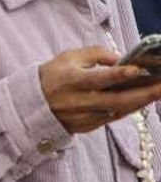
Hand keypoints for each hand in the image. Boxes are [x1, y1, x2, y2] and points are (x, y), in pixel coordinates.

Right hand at [39, 46, 160, 134]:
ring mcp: (84, 116)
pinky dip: (129, 109)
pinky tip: (143, 101)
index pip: (98, 78)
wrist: (33, 102)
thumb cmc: (54, 75)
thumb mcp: (68, 57)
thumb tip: (122, 59)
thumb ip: (95, 54)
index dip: (118, 74)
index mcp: (70, 80)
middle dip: (144, 94)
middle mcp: (78, 100)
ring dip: (141, 102)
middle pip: (116, 99)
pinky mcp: (88, 126)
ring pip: (119, 111)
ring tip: (159, 92)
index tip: (137, 70)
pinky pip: (113, 118)